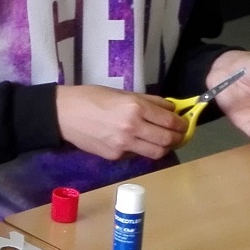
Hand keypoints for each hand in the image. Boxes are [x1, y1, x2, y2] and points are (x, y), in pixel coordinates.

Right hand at [55, 85, 185, 159]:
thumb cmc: (92, 97)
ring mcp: (123, 145)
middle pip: (167, 141)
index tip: (184, 123)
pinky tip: (140, 142)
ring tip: (164, 142)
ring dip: (165, 148)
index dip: (182, 125)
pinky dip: (144, 150)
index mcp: (135, 108)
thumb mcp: (123, 93)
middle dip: (178, 138)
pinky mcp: (115, 156)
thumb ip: (149, 101)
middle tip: (179, 135)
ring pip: (156, 153)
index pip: (169, 122)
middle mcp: (132, 128)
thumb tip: (171, 109)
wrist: (64, 114)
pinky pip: (137, 155)